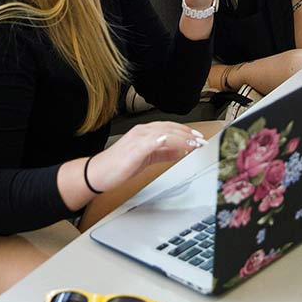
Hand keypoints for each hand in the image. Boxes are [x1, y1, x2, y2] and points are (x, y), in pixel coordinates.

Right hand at [90, 122, 206, 190]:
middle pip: (170, 128)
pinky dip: (167, 141)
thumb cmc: (119, 166)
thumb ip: (164, 153)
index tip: (199, 138)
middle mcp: (142, 131)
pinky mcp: (135, 148)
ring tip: (194, 144)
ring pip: (165, 132)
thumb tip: (181, 151)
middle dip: (188, 134)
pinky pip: (154, 141)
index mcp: (144, 132)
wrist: (99, 173)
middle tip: (201, 141)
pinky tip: (176, 144)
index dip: (186, 132)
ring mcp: (138, 138)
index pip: (170, 127)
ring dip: (182, 138)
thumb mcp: (148, 158)